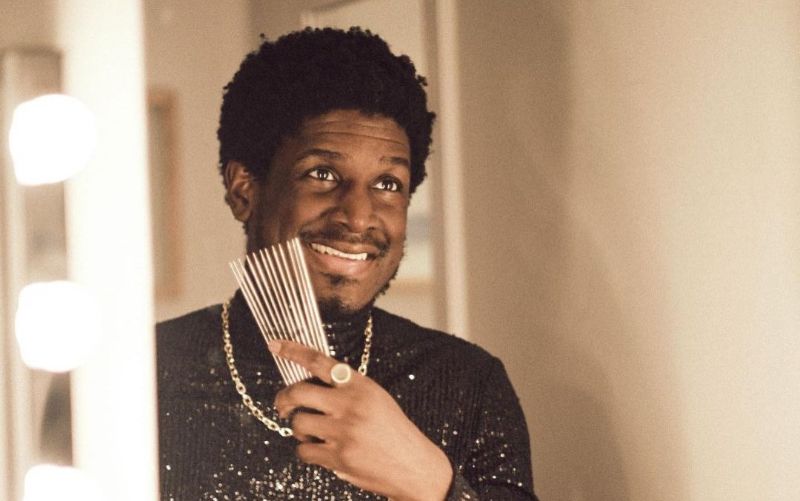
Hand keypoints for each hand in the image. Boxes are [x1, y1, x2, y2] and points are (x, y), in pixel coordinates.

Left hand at [269, 340, 451, 500]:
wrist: (414, 465)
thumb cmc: (394, 432)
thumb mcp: (376, 398)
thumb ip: (347, 389)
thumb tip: (311, 386)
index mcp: (360, 385)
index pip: (320, 361)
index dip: (294, 351)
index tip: (276, 345)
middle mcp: (350, 405)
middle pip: (298, 392)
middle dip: (283, 399)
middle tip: (283, 405)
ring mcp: (343, 432)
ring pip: (298, 424)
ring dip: (298, 429)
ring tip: (310, 433)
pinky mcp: (338, 457)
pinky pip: (304, 451)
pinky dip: (305, 451)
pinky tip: (317, 450)